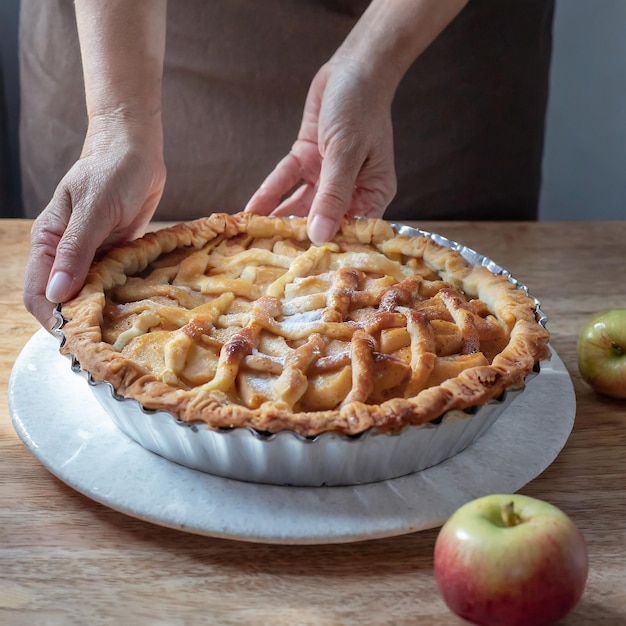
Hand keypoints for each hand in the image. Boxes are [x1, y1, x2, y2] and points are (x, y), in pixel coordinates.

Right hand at [23, 117, 165, 330]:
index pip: (40, 293)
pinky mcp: (116, 253)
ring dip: (104, 309)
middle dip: (81, 319)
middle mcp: (67, 253)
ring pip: (91, 293)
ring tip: (124, 328)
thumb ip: (75, 252)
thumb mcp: (93, 211)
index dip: (54, 317)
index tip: (79, 334)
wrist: (136, 150)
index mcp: (48, 242)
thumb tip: (57, 294)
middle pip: (66, 299)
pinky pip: (115, 281)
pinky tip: (137, 306)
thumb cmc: (111, 171)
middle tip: (107, 337)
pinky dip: (122, 294)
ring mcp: (93, 254)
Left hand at [245, 59, 396, 244]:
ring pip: (299, 203)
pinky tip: (251, 209)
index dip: (327, 246)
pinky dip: (269, 193)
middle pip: (321, 219)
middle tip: (271, 257)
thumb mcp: (346, 153)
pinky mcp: (306, 159)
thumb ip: (332, 195)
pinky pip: (285, 181)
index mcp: (372, 192)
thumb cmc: (361, 107)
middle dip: (296, 236)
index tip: (304, 265)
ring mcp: (326, 174)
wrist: (353, 66)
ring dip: (278, 218)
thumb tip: (319, 235)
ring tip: (256, 239)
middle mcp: (349, 188)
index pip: (349, 229)